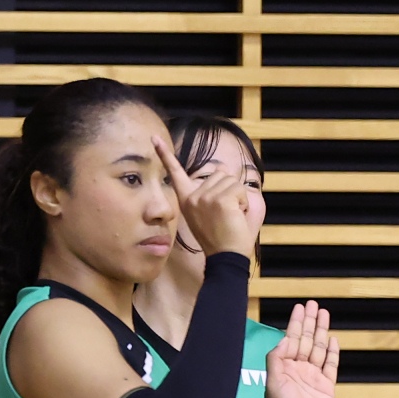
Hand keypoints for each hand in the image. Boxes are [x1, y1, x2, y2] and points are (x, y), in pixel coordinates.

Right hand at [153, 131, 253, 259]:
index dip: (165, 155)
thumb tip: (222, 167)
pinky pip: (240, 189)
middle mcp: (192, 197)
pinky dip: (244, 202)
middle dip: (230, 190)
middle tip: (225, 214)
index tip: (154, 139)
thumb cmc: (220, 237)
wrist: (225, 257)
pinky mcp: (220, 200)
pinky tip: (235, 216)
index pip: (175, 173)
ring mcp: (205, 198)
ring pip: (232, 181)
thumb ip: (214, 189)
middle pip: (221, 174)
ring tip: (231, 216)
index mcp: (186, 199)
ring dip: (239, 196)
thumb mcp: (210, 211)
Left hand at [264, 299, 339, 397]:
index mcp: (284, 366)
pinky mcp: (326, 385)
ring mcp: (314, 376)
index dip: (296, 322)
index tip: (300, 307)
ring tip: (325, 314)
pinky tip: (333, 339)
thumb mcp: (273, 381)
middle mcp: (299, 368)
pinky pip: (331, 365)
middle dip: (310, 321)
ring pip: (320, 348)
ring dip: (322, 331)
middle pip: (307, 339)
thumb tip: (282, 339)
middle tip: (313, 303)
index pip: (291, 338)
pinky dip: (333, 352)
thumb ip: (276, 359)